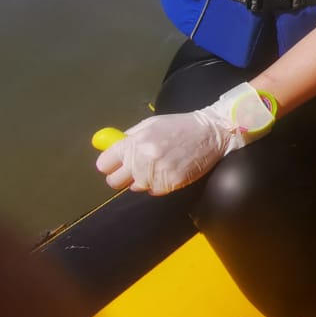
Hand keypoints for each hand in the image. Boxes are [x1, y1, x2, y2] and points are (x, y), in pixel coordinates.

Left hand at [95, 82, 274, 193]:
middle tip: (134, 168)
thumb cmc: (180, 126)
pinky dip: (158, 184)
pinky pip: (153, 191)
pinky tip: (169, 170)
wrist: (211, 132)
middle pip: (114, 181)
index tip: (116, 163)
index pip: (104, 164)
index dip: (110, 164)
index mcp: (134, 142)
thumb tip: (109, 149)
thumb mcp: (151, 124)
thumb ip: (129, 138)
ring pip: (134, 187)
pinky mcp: (170, 183)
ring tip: (157, 165)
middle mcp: (142, 159)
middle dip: (122, 175)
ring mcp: (156, 173)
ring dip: (142, 179)